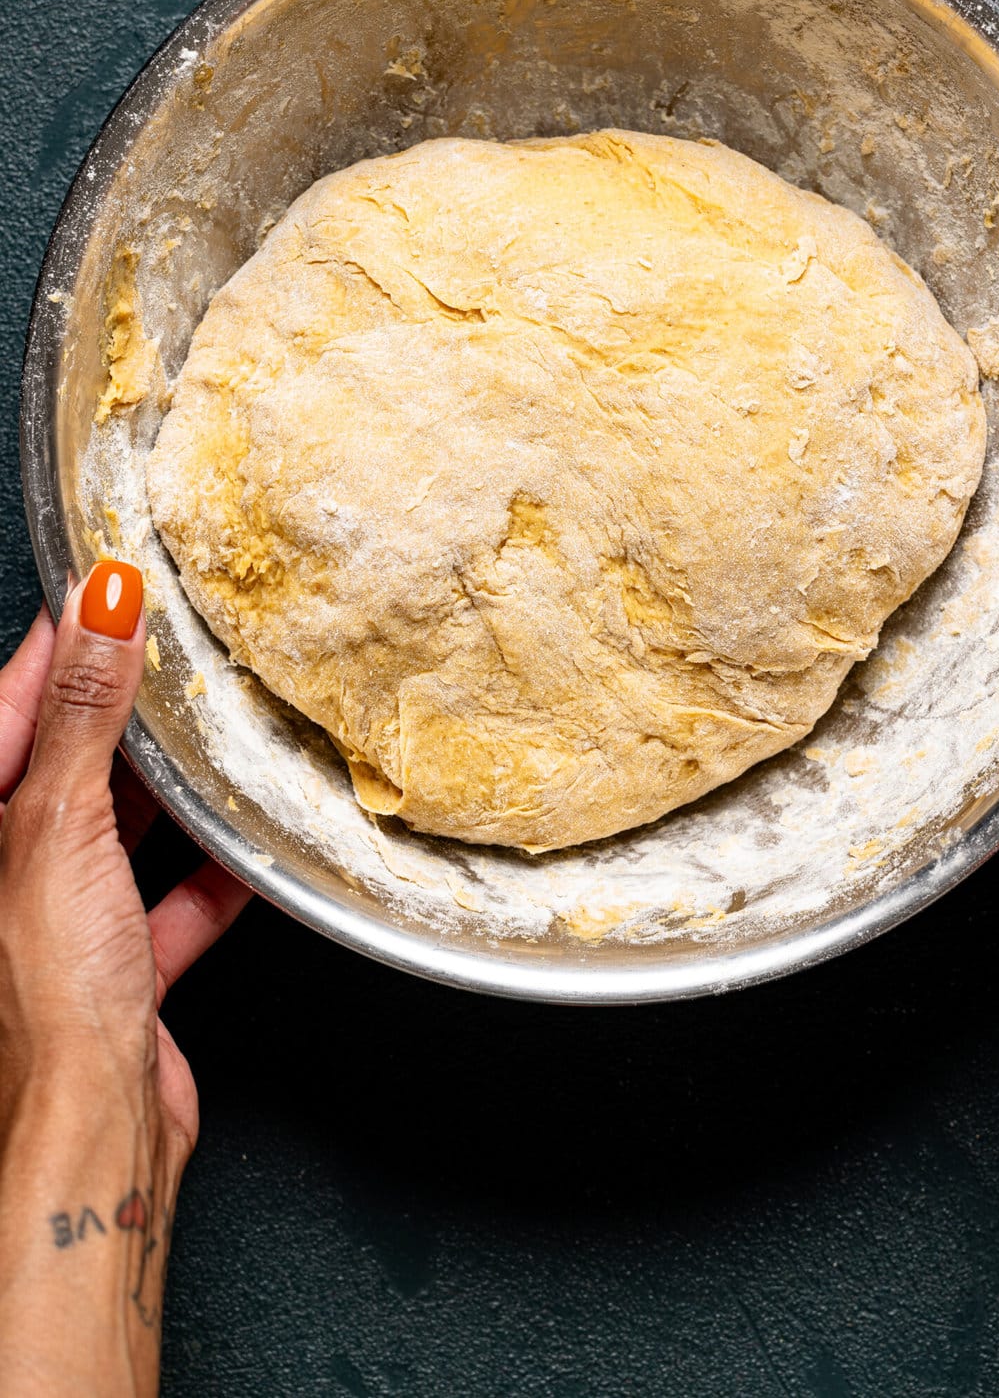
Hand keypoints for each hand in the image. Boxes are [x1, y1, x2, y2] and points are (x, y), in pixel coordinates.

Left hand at [0, 563, 248, 1395]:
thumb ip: (84, 712)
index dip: (60, 644)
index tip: (112, 589)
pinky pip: (165, 901)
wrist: (87, 1136)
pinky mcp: (112, 969)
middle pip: (63, 764)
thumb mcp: (59, 824)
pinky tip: (248, 850)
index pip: (11, 705)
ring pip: (114, 829)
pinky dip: (208, 876)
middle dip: (121, 714)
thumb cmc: (44, 999)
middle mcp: (5, 870)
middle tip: (179, 654)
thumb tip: (100, 603)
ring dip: (168, 792)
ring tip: (216, 739)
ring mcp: (56, 922)